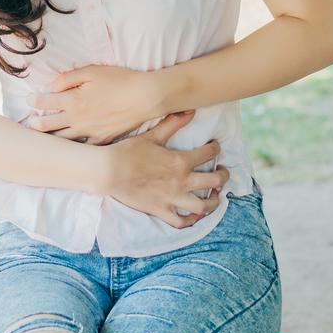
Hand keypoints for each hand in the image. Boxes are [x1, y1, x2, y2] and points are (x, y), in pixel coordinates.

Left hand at [24, 64, 162, 145]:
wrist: (145, 97)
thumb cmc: (120, 80)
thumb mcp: (92, 71)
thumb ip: (68, 78)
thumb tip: (50, 86)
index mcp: (74, 100)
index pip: (45, 102)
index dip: (33, 101)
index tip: (28, 100)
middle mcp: (78, 119)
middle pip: (49, 125)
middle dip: (35, 124)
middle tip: (28, 125)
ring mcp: (90, 132)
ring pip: (63, 140)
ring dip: (50, 139)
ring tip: (42, 139)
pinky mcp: (102, 140)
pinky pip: (84, 148)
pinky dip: (74, 149)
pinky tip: (70, 149)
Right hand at [102, 110, 230, 229]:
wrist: (109, 171)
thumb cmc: (128, 151)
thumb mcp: (152, 135)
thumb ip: (172, 123)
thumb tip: (190, 111)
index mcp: (181, 161)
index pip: (208, 153)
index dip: (215, 148)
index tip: (215, 147)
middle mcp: (181, 181)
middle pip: (214, 181)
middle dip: (223, 176)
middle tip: (223, 172)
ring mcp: (172, 198)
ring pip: (203, 206)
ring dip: (213, 202)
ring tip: (215, 197)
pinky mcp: (161, 211)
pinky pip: (181, 221)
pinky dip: (191, 220)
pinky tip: (194, 215)